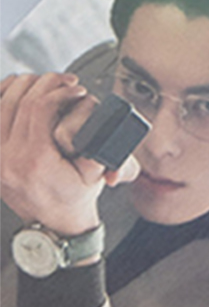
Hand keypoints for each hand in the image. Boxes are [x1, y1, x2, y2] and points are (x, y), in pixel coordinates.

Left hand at [0, 73, 136, 235]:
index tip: (78, 90)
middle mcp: (8, 158)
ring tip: (44, 83)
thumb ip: (100, 145)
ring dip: (23, 86)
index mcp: (35, 160)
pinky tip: (17, 89)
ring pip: (1, 104)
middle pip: (19, 100)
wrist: (54, 224)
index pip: (40, 106)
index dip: (62, 90)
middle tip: (65, 82)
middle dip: (45, 83)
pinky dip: (3, 97)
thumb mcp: (96, 170)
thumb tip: (97, 115)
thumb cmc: (75, 197)